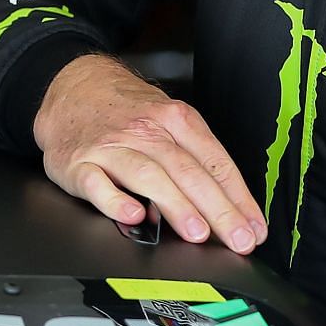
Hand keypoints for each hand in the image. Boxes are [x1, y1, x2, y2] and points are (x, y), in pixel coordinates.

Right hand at [32, 54, 265, 253]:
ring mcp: (110, 147)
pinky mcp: (78, 164)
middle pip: (187, 171)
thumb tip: (222, 206)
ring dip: (176, 205)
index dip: (238, 198)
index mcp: (174, 119)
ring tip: (197, 233)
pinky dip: (115, 201)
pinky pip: (97, 184)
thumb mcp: (165, 118)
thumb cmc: (124, 111)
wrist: (71, 87)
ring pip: (148, 176)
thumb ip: (191, 157)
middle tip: (237, 239)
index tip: (254, 228)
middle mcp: (144, 131)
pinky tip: (133, 216)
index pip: (214, 161)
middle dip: (217, 209)